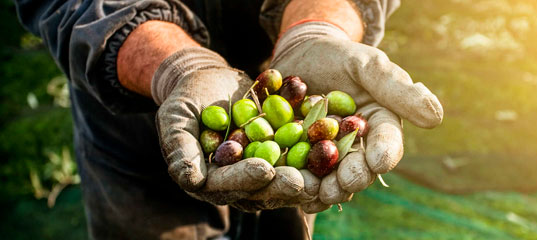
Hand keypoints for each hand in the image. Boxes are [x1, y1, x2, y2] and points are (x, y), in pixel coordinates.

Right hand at [154, 47, 311, 210]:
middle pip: (262, 188)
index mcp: (209, 180)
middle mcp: (238, 182)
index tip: (263, 170)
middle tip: (303, 181)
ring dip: (307, 176)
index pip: (227, 184)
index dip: (245, 179)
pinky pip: (301, 156)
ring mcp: (262, 169)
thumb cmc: (186, 98)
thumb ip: (180, 148)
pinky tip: (336, 148)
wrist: (210, 80)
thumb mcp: (176, 118)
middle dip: (283, 184)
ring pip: (286, 178)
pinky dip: (318, 153)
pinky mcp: (282, 155)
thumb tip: (190, 180)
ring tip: (325, 170)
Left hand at [270, 22, 443, 212]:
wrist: (301, 55)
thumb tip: (435, 117)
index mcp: (380, 125)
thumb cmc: (339, 56)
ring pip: (331, 178)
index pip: (388, 143)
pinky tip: (293, 192)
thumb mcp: (367, 64)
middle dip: (353, 178)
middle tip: (344, 184)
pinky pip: (302, 175)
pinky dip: (298, 185)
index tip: (378, 162)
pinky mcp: (301, 157)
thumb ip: (396, 88)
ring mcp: (328, 155)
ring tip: (316, 193)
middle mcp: (358, 146)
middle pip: (360, 168)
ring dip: (325, 189)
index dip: (384, 154)